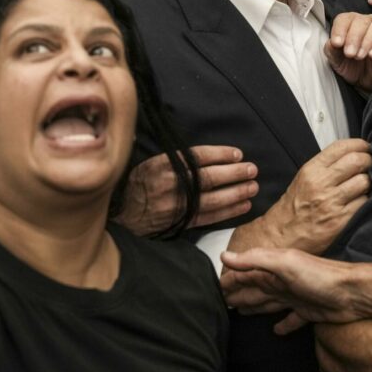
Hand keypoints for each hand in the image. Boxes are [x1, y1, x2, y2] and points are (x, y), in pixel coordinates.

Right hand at [116, 146, 259, 234]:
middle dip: (234, 174)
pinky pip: (208, 217)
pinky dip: (228, 212)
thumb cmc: (135, 185)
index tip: (237, 153)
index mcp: (161, 165)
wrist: (118, 216)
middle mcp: (169, 185)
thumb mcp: (147, 163)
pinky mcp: (179, 223)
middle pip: (209, 178)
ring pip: (212, 199)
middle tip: (252, 169)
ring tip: (253, 187)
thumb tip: (200, 149)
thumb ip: (171, 156)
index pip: (196, 157)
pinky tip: (243, 206)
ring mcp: (175, 206)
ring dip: (236, 193)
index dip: (220, 154)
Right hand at [221, 248, 371, 334]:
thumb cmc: (319, 276)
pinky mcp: (307, 312)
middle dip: (238, 295)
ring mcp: (295, 297)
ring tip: (240, 312)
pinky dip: (282, 324)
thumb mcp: (283, 263)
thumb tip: (225, 256)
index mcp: (273, 269)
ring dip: (254, 307)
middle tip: (221, 303)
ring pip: (268, 303)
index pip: (245, 275)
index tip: (214, 287)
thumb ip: (254, 259)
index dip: (230, 281)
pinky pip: (290, 319)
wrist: (352, 293)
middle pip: (254, 290)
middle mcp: (282, 282)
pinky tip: (276, 330)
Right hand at [234, 139, 371, 254]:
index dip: (360, 145)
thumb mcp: (304, 178)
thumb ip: (327, 165)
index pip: (342, 147)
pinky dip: (367, 201)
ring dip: (370, 182)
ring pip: (364, 181)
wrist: (282, 236)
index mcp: (312, 170)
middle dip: (370, 161)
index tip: (367, 148)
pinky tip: (361, 202)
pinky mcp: (340, 221)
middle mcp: (321, 184)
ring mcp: (331, 203)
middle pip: (357, 161)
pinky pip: (364, 203)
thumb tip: (355, 154)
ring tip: (366, 186)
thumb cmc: (295, 207)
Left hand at [325, 13, 371, 93]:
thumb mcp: (335, 60)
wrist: (363, 82)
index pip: (344, 18)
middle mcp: (366, 23)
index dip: (340, 30)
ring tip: (359, 56)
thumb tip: (332, 42)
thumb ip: (331, 50)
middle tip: (349, 53)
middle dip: (354, 37)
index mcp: (349, 23)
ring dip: (367, 41)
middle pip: (362, 20)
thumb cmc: (349, 66)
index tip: (337, 44)